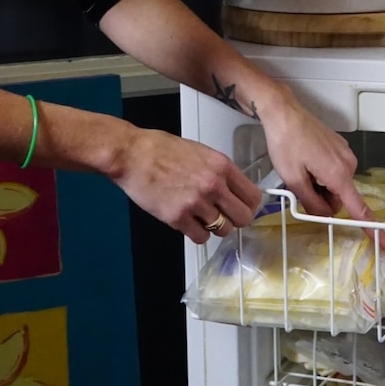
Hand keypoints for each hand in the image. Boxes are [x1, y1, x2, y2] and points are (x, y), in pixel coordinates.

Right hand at [113, 126, 261, 242]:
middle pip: (243, 218)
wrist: (132, 154)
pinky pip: (200, 237)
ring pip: (223, 230)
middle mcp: (213, 185)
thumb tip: (232, 187)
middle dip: (234, 220)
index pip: (253, 196)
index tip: (241, 207)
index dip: (248, 205)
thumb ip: (219, 171)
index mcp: (222, 166)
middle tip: (223, 217)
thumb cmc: (160, 149)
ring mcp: (196, 203)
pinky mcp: (178, 217)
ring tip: (202, 218)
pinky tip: (188, 223)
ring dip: (214, 227)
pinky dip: (196, 234)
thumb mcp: (200, 151)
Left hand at [258, 87, 384, 253]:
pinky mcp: (341, 148)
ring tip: (302, 167)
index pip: (360, 209)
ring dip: (320, 184)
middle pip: (341, 199)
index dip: (374, 230)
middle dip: (322, 198)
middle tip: (301, 182)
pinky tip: (307, 159)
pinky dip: (322, 172)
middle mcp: (349, 165)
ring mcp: (346, 154)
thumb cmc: (286, 142)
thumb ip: (311, 204)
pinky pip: (335, 171)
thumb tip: (324, 217)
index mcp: (339, 175)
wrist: (284, 113)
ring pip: (336, 185)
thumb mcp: (293, 180)